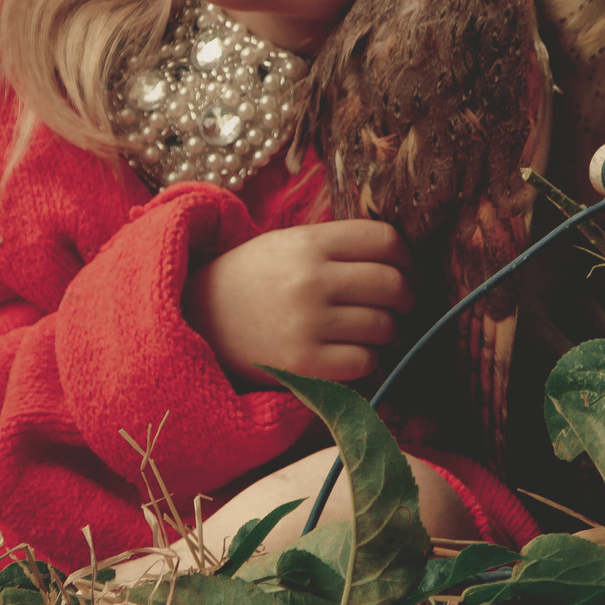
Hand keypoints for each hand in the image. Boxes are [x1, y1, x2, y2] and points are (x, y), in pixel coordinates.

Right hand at [184, 220, 414, 387]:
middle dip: (406, 297)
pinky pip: (364, 362)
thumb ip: (340, 246)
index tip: (407, 271)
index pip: (386, 241)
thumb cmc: (254, 279)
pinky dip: (366, 359)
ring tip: (367, 329)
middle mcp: (311, 280)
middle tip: (399, 305)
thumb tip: (404, 262)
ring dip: (386, 330)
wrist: (196, 319)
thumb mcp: (290, 243)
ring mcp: (307, 323)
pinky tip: (349, 351)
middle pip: (393, 284)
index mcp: (309, 242)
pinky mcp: (303, 364)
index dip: (407, 259)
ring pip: (384, 327)